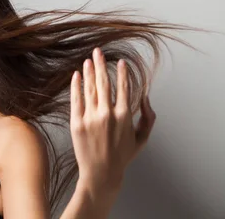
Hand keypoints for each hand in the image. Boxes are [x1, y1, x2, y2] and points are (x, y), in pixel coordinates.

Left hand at [70, 47, 155, 193]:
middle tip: (98, 51)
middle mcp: (107, 114)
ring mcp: (91, 118)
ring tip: (87, 61)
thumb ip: (148, 118)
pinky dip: (76, 86)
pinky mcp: (77, 123)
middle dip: (101, 64)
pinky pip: (76, 99)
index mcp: (124, 116)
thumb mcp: (142, 138)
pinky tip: (76, 76)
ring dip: (89, 72)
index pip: (123, 87)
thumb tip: (145, 98)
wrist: (101, 173)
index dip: (121, 73)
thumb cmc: (122, 156)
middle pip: (104, 83)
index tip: (120, 62)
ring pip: (90, 89)